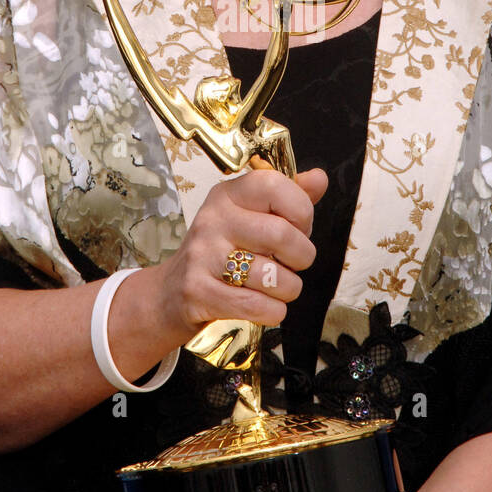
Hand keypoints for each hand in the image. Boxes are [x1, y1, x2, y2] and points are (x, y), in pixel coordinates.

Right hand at [153, 167, 327, 345]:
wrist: (172, 292)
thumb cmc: (223, 251)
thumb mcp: (251, 217)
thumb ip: (289, 198)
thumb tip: (319, 179)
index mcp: (228, 195)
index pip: (274, 186)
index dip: (301, 210)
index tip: (299, 227)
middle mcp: (213, 220)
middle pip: (280, 235)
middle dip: (302, 257)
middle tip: (293, 263)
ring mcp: (203, 256)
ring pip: (272, 276)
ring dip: (288, 288)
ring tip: (277, 286)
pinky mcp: (198, 292)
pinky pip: (256, 306)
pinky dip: (273, 311)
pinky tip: (267, 306)